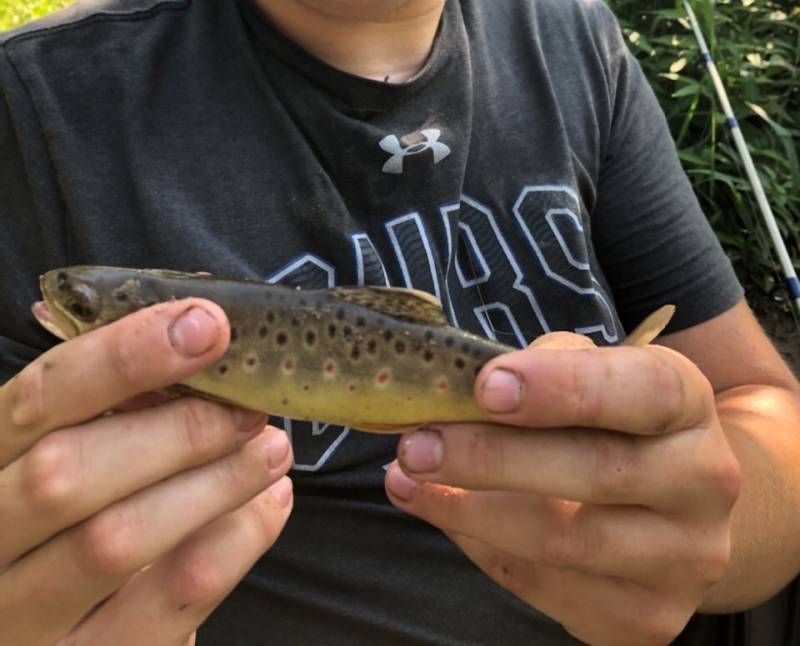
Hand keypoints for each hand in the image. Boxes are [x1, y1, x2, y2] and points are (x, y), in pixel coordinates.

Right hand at [0, 299, 293, 645]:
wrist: (50, 636)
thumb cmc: (70, 528)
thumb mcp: (72, 461)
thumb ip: (113, 418)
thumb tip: (200, 360)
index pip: (39, 400)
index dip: (123, 356)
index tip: (205, 326)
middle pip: (67, 472)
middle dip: (176, 430)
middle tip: (247, 411)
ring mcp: (19, 619)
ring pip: (115, 540)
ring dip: (214, 483)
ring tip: (270, 452)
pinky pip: (169, 602)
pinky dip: (235, 543)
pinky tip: (268, 505)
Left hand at [385, 332, 740, 645]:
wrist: (677, 506)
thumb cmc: (615, 423)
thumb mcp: (595, 373)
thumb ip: (544, 368)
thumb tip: (463, 392)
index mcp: (688, 405)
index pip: (643, 391)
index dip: (563, 387)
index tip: (486, 386)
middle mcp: (703, 484)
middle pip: (596, 472)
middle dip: (491, 457)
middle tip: (417, 444)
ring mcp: (681, 560)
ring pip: (562, 542)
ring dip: (468, 511)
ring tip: (407, 479)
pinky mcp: (645, 617)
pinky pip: (544, 587)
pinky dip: (481, 547)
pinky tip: (446, 514)